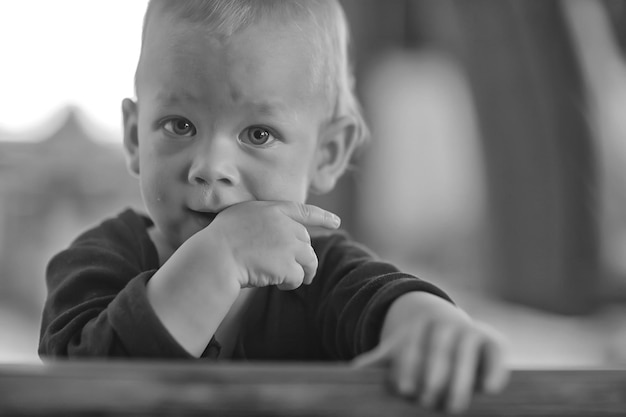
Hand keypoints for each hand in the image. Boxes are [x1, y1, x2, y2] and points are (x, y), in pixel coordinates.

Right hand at [207, 200, 340, 289]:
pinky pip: (299, 277)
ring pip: (309, 260)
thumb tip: (273, 232)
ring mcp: (288, 244)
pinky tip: (278, 285)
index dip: (322, 217)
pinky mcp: (288, 265)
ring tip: (287, 282)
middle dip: (302, 256)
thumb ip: (260, 220)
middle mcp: (284, 224)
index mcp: (272, 209)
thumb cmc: (219, 241)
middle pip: (306, 241)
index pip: (304, 211)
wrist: (215, 257)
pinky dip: (291, 284)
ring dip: (302, 272)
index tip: (336, 223)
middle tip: (292, 270)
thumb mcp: (239, 217)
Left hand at [352, 293, 508, 413]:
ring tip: (453, 407)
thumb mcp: (396, 351)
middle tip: (428, 402)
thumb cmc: (416, 348)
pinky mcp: (493, 341)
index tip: (403, 389)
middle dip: (433, 376)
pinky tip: (489, 390)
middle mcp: (444, 325)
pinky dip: (495, 369)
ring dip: (460, 379)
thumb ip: (379, 362)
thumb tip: (352, 372)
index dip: (407, 366)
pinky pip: (496, 352)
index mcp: (416, 327)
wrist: (446, 325)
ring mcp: (470, 331)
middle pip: (438, 350)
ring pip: (465, 351)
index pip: (411, 346)